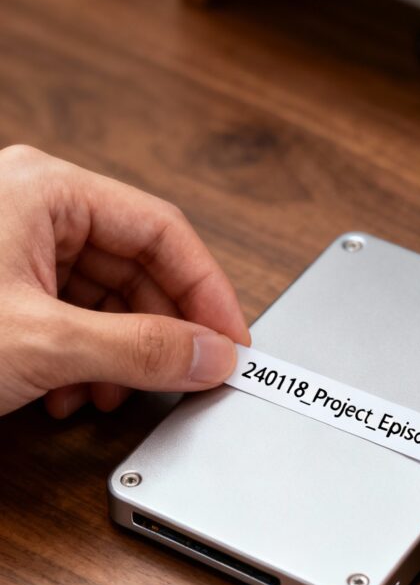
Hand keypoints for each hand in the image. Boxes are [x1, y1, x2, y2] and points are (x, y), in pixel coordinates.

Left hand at [0, 145, 249, 417]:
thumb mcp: (43, 340)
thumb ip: (137, 349)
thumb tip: (209, 354)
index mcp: (46, 189)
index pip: (162, 231)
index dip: (207, 291)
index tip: (231, 341)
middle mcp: (34, 209)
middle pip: (137, 270)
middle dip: (159, 335)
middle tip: (187, 376)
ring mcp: (15, 250)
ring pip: (104, 303)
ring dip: (119, 358)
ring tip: (112, 394)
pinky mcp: (4, 293)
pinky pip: (69, 321)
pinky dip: (81, 364)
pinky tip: (69, 395)